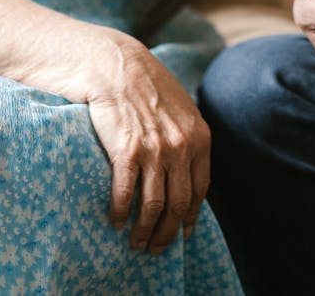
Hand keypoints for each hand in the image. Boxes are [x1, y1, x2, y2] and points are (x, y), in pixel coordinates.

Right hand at [87, 38, 210, 253]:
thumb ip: (189, 137)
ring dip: (144, 231)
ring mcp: (155, 150)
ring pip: (153, 206)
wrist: (117, 66)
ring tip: (136, 242)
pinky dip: (119, 213)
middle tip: (156, 248)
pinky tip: (114, 221)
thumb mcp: (181, 109)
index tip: (181, 232)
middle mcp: (181, 146)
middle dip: (167, 232)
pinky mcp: (126, 151)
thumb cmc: (147, 86)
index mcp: (199, 137)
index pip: (200, 189)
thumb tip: (189, 169)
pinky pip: (125, 194)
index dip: (190, 216)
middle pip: (178, 204)